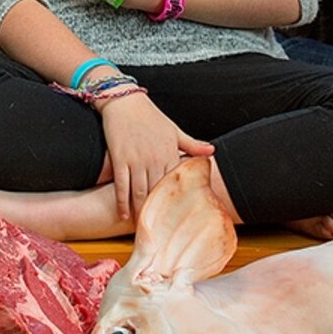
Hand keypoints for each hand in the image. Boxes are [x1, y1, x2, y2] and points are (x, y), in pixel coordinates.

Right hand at [96, 91, 213, 223]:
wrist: (124, 100)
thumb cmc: (150, 116)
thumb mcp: (174, 129)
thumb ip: (192, 144)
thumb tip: (212, 151)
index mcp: (170, 153)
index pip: (176, 184)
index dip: (177, 203)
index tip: (178, 220)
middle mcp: (155, 159)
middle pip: (158, 193)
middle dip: (159, 214)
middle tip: (161, 233)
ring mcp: (136, 160)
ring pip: (139, 193)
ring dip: (141, 212)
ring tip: (143, 229)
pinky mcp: (120, 159)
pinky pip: (121, 186)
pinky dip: (122, 203)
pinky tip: (124, 215)